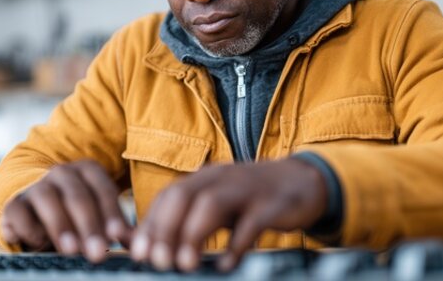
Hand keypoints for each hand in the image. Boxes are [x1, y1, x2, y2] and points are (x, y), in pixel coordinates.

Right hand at [0, 160, 131, 262]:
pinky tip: (39, 244)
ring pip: (47, 199)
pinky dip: (29, 228)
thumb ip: (115, 227)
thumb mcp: (97, 217)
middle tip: (97, 252)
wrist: (34, 208)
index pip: (103, 189)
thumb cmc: (75, 215)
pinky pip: (18, 211)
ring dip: (60, 225)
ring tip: (71, 250)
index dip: (112, 213)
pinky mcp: (14, 203)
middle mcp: (62, 173)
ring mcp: (36, 185)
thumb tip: (137, 242)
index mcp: (88, 172)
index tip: (118, 235)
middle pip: (78, 196)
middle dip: (89, 226)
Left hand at [128, 158, 327, 271]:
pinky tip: (227, 264)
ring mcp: (247, 189)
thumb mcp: (216, 206)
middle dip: (166, 229)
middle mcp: (221, 178)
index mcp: (204, 179)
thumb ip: (184, 222)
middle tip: (159, 261)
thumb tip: (140, 245)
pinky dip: (237, 244)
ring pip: (212, 204)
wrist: (303, 182)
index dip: (150, 224)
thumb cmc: (251, 200)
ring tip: (186, 265)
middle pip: (183, 196)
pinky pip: (252, 222)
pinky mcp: (273, 204)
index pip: (168, 197)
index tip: (139, 253)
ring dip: (194, 235)